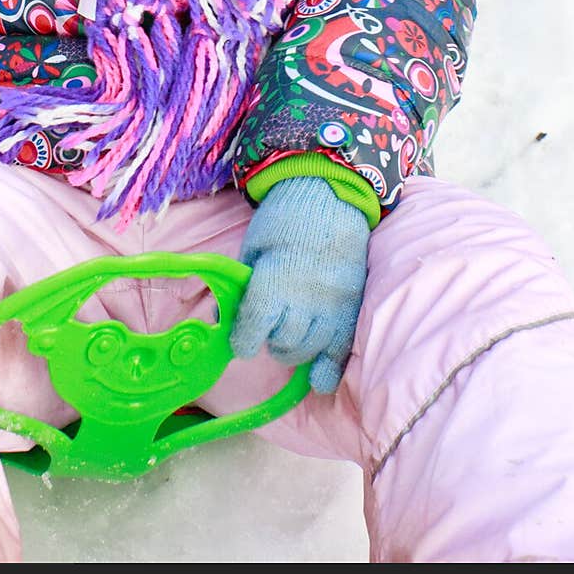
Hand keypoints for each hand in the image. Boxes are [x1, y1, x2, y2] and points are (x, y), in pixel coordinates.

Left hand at [230, 177, 368, 392]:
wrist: (331, 196)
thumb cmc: (284, 218)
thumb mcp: (253, 246)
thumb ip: (242, 284)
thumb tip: (222, 316)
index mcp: (274, 279)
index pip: (255, 327)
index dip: (243, 340)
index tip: (241, 342)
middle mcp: (305, 298)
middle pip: (282, 343)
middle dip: (270, 341)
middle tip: (268, 328)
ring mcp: (332, 304)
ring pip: (308, 350)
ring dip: (293, 349)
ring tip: (289, 333)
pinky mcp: (351, 306)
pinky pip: (341, 350)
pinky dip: (328, 369)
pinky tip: (318, 378)